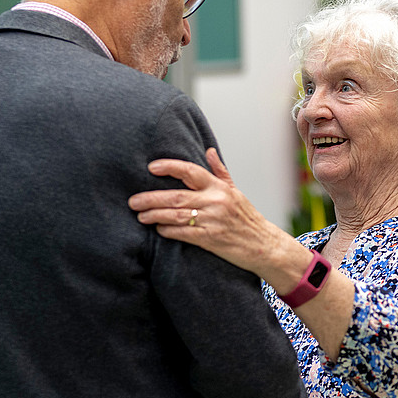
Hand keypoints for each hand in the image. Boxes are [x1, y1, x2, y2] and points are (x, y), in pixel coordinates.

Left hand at [128, 148, 281, 276]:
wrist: (265, 246)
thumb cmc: (248, 218)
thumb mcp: (236, 192)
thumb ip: (219, 172)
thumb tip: (208, 151)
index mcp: (219, 187)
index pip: (191, 171)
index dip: (170, 167)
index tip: (151, 167)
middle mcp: (216, 201)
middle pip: (177, 196)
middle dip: (152, 198)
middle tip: (133, 200)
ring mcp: (214, 220)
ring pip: (177, 215)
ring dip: (156, 215)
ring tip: (140, 215)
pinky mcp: (212, 239)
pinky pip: (185, 233)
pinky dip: (169, 231)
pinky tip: (158, 229)